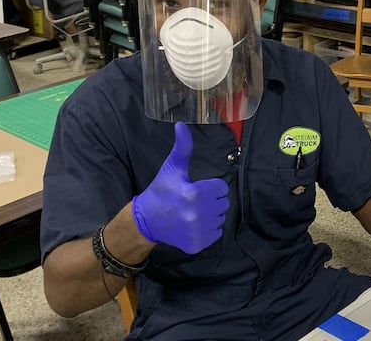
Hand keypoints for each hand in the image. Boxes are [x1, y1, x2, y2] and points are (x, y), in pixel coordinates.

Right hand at [132, 122, 228, 253]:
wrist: (146, 220)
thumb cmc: (162, 190)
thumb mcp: (172, 167)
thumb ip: (182, 147)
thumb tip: (181, 125)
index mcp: (193, 193)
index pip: (222, 188)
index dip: (211, 186)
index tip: (197, 188)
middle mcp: (196, 214)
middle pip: (223, 204)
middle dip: (212, 200)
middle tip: (194, 200)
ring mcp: (197, 231)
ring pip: (220, 219)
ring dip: (211, 215)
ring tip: (193, 211)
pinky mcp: (196, 244)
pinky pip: (216, 234)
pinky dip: (208, 230)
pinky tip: (193, 224)